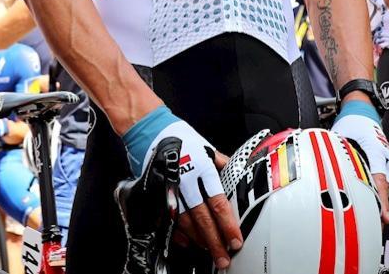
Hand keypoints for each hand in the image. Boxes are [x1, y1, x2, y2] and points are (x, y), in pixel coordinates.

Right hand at [123, 108, 239, 270]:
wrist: (150, 131)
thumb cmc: (181, 137)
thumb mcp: (207, 147)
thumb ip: (223, 165)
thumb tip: (238, 177)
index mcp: (202, 169)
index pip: (218, 203)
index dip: (228, 225)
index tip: (235, 239)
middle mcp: (186, 182)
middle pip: (203, 218)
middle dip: (215, 241)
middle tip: (223, 257)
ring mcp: (169, 190)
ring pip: (186, 222)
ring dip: (199, 240)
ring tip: (210, 251)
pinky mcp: (157, 194)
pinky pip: (168, 218)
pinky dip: (179, 233)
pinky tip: (189, 242)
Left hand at [332, 101, 388, 223]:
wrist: (362, 111)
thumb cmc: (353, 122)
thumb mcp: (340, 137)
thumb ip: (335, 155)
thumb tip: (322, 169)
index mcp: (375, 150)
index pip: (379, 180)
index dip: (380, 201)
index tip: (383, 216)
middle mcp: (385, 157)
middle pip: (383, 187)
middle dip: (379, 206)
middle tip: (373, 224)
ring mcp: (386, 160)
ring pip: (383, 185)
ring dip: (377, 200)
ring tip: (372, 218)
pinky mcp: (384, 163)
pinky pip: (381, 180)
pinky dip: (376, 192)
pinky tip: (370, 203)